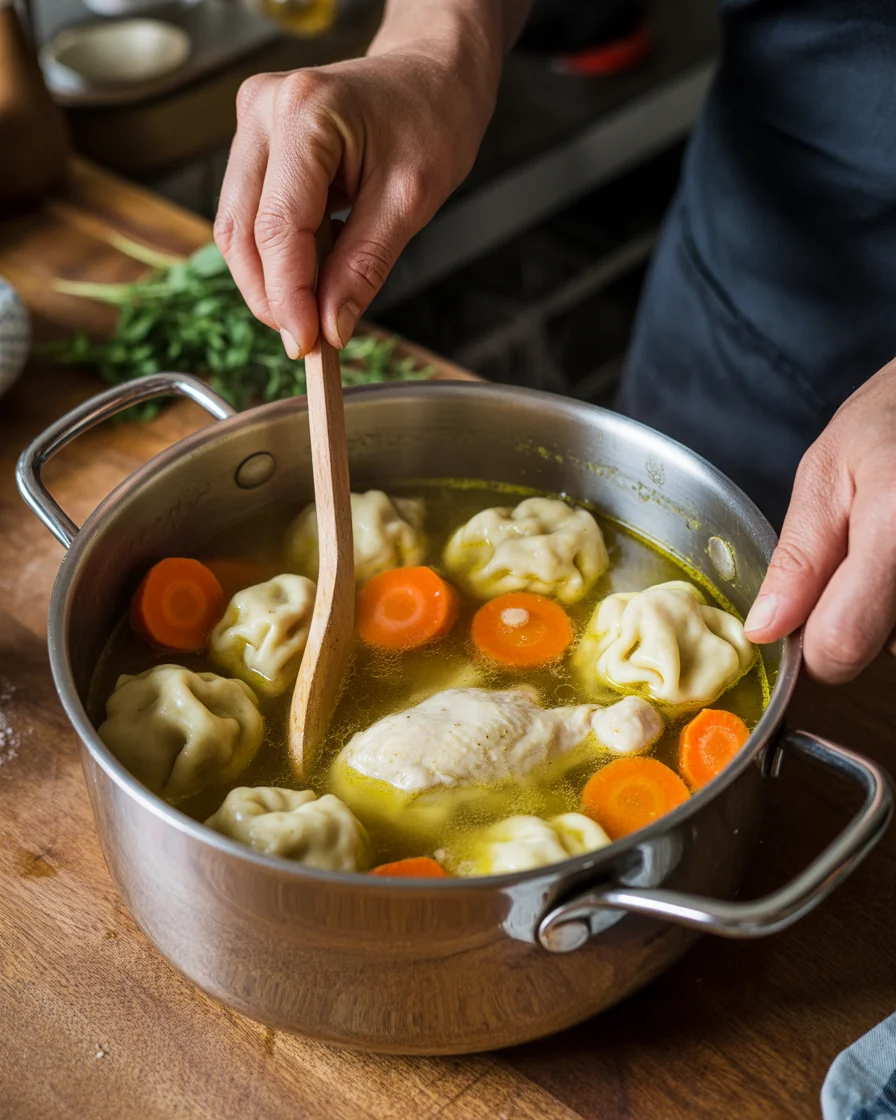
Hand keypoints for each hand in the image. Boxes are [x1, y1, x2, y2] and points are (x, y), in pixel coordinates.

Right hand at [214, 45, 496, 359]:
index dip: (287, 297)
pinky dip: (275, 256)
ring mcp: (252, 124)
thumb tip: (331, 326)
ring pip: (235, 229)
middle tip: (309, 339)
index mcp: (304, 113)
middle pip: (242, 232)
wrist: (431, 75)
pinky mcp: (255, 143)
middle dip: (271, 296)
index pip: (278, 228)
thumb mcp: (411, 201)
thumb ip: (365, 266)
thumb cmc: (431, 118)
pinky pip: (248, 216)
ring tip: (314, 307)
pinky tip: (310, 271)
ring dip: (268, 281)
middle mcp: (264, 111)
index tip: (306, 345)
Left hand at [744, 356, 895, 682]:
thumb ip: (800, 558)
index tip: (797, 619)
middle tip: (853, 557)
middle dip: (850, 618)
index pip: (842, 644)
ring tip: (884, 548)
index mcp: (894, 527)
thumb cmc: (891, 424)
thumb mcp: (827, 474)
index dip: (808, 646)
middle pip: (877, 650)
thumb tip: (764, 630)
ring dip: (883, 612)